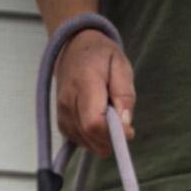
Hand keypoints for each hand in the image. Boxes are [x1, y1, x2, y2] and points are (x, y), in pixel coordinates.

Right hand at [54, 29, 135, 158]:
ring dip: (103, 140)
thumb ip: (124, 93)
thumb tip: (125, 122)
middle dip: (111, 138)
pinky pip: (79, 141)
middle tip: (122, 125)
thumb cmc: (101, 56)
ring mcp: (62, 113)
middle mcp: (68, 101)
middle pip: (89, 135)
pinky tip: (100, 125)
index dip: (113, 133)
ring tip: (110, 119)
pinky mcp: (61, 122)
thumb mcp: (120, 65)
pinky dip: (93, 140)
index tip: (129, 131)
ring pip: (86, 142)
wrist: (74, 47)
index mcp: (84, 84)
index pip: (94, 122)